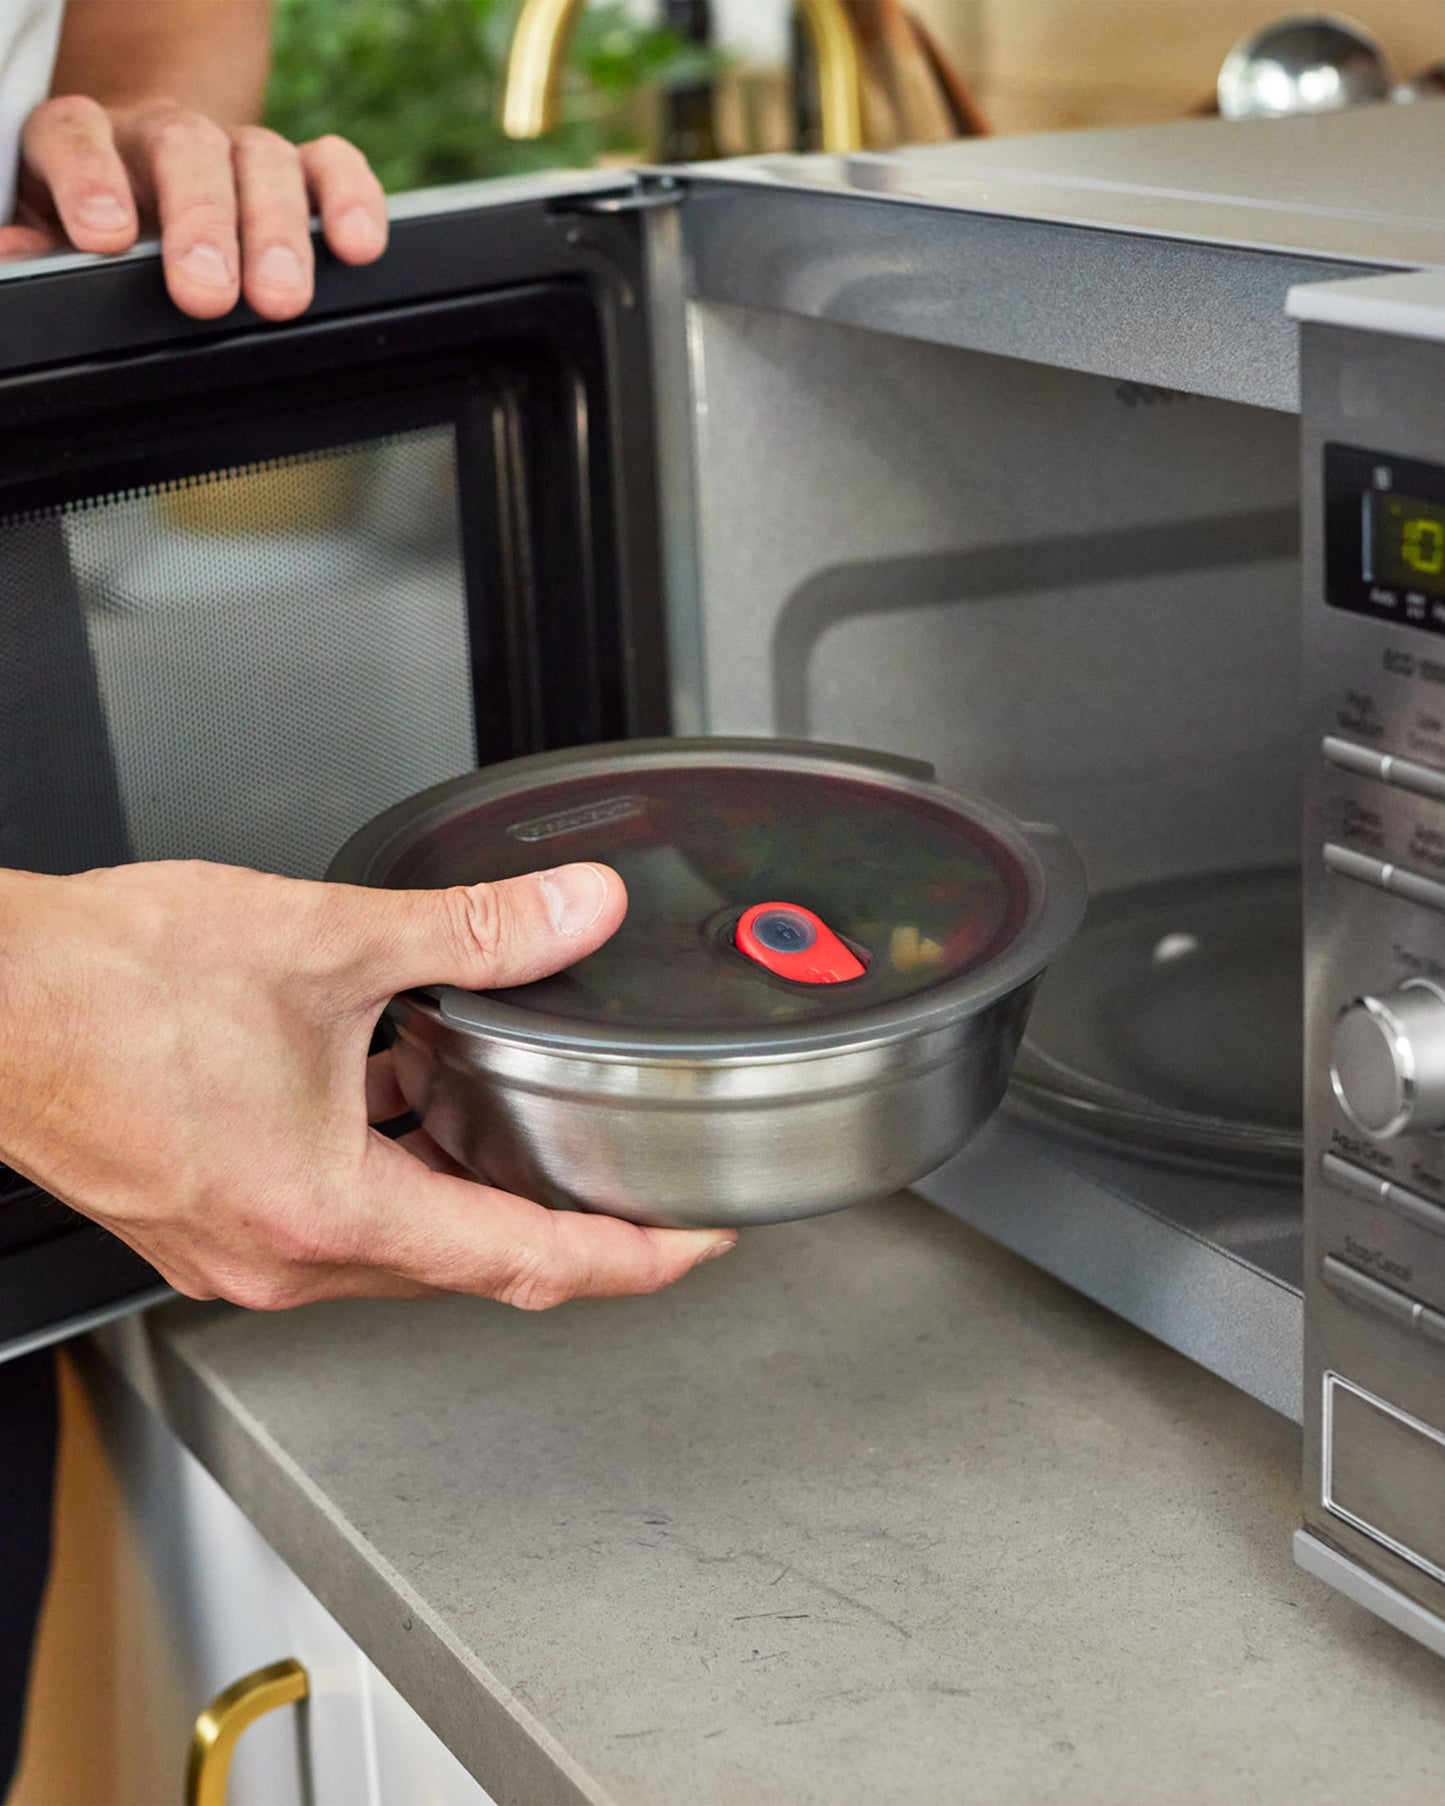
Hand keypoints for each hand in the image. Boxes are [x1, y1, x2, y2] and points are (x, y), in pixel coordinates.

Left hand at [0, 97, 386, 319]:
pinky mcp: (295, 172)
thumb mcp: (44, 235)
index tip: (106, 236)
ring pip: (262, 160)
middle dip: (200, 222)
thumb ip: (29, 247)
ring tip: (280, 299)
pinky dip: (350, 199)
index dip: (92, 179)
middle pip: (185, 150)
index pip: (78, 136)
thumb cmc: (91, 228)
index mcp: (84, 141)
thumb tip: (13, 264)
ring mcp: (234, 150)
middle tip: (206, 293)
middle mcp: (161, 134)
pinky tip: (359, 246)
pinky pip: (330, 166)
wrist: (147, 190)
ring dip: (276, 231)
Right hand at [0, 860, 735, 1310]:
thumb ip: (474, 931)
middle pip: (470, 1262)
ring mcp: (241, 1249)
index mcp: (328, 1211)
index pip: (527, 1264)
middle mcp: (285, 1257)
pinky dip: (390, 1164)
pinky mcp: (210, 1219)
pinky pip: (338, 1213)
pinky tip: (397, 1091)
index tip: (695, 1245)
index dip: (632, 1258)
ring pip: (402, 1237)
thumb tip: (574, 915)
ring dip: (466, 1185)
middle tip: (632, 1181)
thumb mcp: (326, 941)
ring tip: (523, 1120)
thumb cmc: (105, 987)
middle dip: (559, 1221)